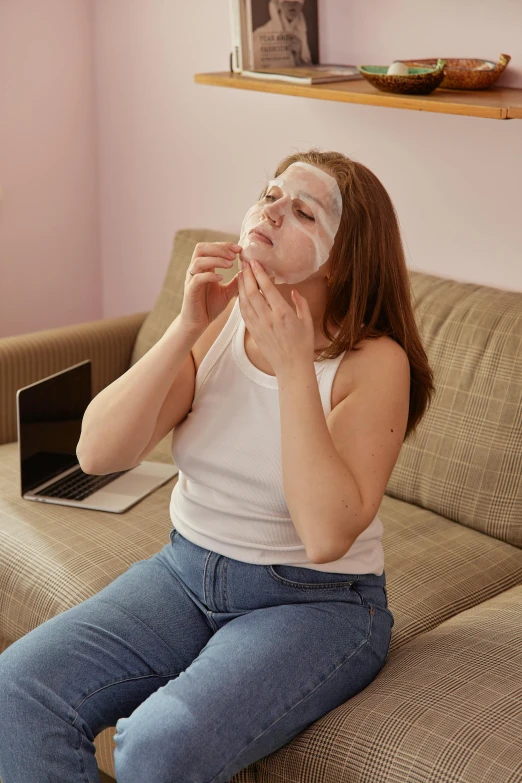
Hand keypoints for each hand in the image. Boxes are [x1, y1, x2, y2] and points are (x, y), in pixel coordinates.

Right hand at [179, 241, 240, 335]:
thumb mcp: (228, 292)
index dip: (225, 245)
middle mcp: (196, 270)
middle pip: (201, 248)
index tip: (240, 249)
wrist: (198, 324)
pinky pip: (197, 278)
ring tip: (230, 264)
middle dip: (219, 248)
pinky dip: (210, 275)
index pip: (211, 247)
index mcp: (204, 268)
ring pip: (198, 260)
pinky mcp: (190, 290)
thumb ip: (236, 281)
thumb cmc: (210, 307)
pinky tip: (221, 278)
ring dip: (216, 259)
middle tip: (234, 254)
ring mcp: (191, 279)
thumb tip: (248, 271)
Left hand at [237, 258, 314, 376]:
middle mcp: (268, 318)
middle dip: (246, 275)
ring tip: (240, 274)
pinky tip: (240, 293)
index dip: (259, 273)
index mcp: (282, 313)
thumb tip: (294, 291)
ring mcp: (259, 326)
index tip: (254, 262)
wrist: (292, 367)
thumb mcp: (307, 322)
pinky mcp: (254, 333)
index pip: (267, 288)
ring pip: (244, 302)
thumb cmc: (303, 345)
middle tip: (244, 263)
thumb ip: (301, 304)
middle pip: (251, 292)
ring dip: (240, 286)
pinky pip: (243, 314)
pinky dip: (240, 301)